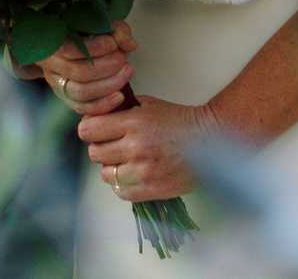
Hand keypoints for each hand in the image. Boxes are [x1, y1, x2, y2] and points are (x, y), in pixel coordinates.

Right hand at [17, 23, 137, 115]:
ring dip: (108, 85)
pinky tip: (119, 96)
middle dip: (107, 68)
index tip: (114, 44)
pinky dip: (103, 104)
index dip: (96, 48)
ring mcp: (58, 84)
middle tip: (124, 60)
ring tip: (126, 73)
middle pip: (78, 73)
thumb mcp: (103, 25)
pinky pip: (83, 108)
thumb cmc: (91, 34)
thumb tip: (130, 45)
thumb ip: (117, 31)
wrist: (79, 46)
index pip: (70, 49)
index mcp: (54, 42)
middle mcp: (51, 65)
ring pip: (80, 93)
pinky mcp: (67, 99)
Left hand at [78, 94, 217, 203]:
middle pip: (95, 153)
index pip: (88, 130)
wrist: (209, 140)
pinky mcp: (152, 189)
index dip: (89, 129)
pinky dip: (122, 185)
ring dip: (112, 168)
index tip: (96, 130)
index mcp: (133, 122)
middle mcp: (136, 147)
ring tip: (124, 162)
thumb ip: (121, 108)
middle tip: (112, 146)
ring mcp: (143, 171)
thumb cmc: (179, 120)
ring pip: (106, 175)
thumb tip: (97, 114)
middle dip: (100, 148)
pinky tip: (133, 174)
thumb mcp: (148, 104)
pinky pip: (121, 192)